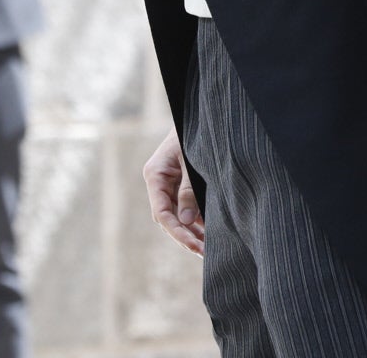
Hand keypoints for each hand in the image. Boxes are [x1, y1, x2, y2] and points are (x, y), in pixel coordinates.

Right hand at [142, 129, 204, 255]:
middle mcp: (159, 182)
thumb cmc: (192, 132)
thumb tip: (188, 221)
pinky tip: (210, 231)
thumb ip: (188, 190)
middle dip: (186, 236)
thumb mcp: (191, 160)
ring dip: (193, 230)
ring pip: (178, 215)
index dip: (177, 232)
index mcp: (155, 175)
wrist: (199, 114)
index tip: (193, 245)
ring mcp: (169, 183)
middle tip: (205, 252)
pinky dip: (198, 219)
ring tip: (210, 247)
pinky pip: (187, 206)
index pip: (162, 213)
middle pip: (169, 218)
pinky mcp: (181, 183)